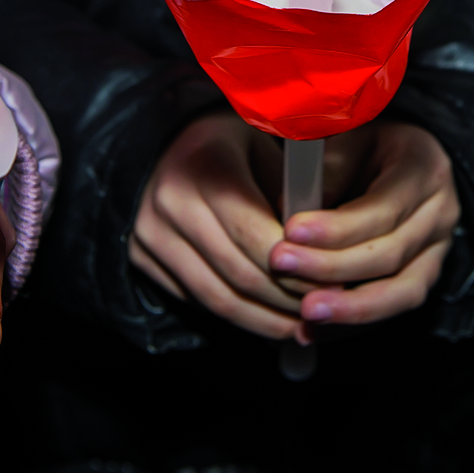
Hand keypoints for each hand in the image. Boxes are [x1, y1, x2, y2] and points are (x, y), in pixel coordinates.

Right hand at [130, 114, 309, 341]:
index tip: (332, 284)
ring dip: (263, 319)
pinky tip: (267, 318)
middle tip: (323, 311)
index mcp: (206, 163)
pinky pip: (196, 300)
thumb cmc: (237, 147)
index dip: (297, 267)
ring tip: (300, 327)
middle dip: (286, 300)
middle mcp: (170, 198)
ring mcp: (150, 231)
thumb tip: (330, 254)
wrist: (173, 145)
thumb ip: (296, 195)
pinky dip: (236, 315)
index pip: (253, 233)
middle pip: (237, 272)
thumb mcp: (271, 151)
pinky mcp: (141, 256)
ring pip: (216, 297)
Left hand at [269, 122, 458, 326]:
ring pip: (402, 292)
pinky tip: (316, 330)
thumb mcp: (346, 135)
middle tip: (282, 266)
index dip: (337, 226)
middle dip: (333, 267)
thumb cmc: (363, 145)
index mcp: (424, 167)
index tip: (290, 231)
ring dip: (351, 310)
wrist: (394, 159)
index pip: (383, 208)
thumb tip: (290, 208)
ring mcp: (438, 250)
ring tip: (306, 317)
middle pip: (391, 254)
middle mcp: (441, 212)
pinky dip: (354, 324)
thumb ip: (324, 170)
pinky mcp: (423, 277)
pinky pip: (393, 309)